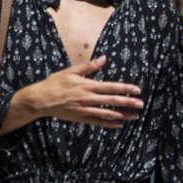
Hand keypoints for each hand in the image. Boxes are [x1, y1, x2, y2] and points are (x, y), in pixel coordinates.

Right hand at [19, 55, 144, 126]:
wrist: (41, 100)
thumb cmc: (56, 83)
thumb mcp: (71, 71)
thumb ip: (89, 66)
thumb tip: (104, 58)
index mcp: (87, 86)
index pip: (110, 87)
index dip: (125, 89)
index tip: (137, 90)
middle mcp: (88, 98)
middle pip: (112, 101)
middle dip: (128, 103)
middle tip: (141, 104)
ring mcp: (85, 110)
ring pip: (107, 113)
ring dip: (122, 115)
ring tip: (134, 116)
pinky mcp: (81, 118)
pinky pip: (98, 122)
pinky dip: (109, 123)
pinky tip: (119, 124)